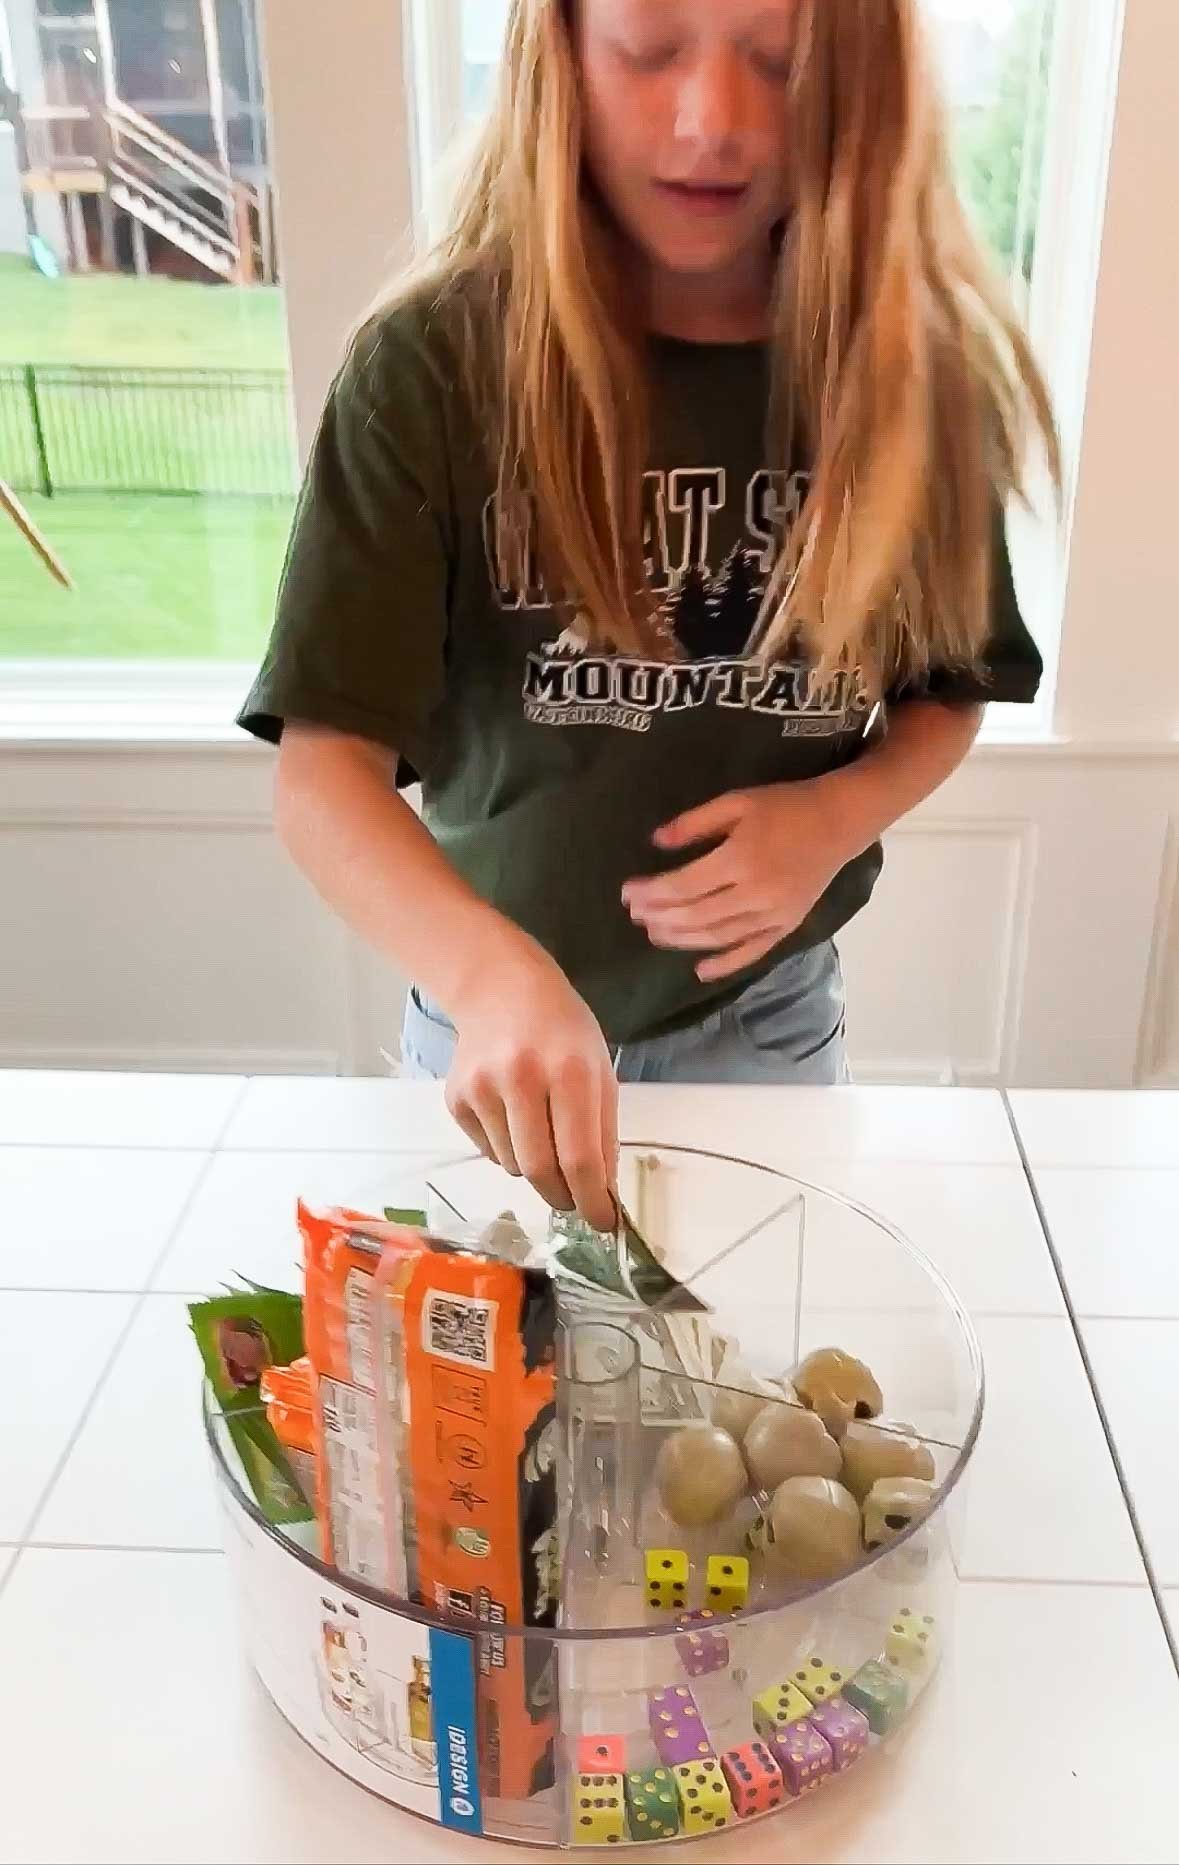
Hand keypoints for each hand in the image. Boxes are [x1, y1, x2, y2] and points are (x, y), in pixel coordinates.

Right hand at [445, 947, 618, 1231]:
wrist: (500, 987)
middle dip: (562, 1196)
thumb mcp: (599, 1069)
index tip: (602, 1222)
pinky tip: (512, 1112)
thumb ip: (603, 1132)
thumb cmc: (562, 1030)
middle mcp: (521, 1079)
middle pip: (539, 1171)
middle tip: (573, 1198)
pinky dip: (506, 1148)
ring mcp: (482, 1089)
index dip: (592, 1200)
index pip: (580, 1158)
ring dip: (533, 1167)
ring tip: (540, 1129)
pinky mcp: (456, 1098)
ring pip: (511, 1166)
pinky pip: (487, 1150)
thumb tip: (604, 1195)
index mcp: (569, 1071)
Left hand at [623, 780, 855, 983]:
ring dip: (682, 940)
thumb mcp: (736, 801)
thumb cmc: (784, 806)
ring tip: (655, 935)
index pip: (683, 885)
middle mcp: (755, 893)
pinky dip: (726, 964)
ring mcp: (773, 914)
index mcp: (740, 859)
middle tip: (636, 915)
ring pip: (718, 937)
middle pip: (695, 915)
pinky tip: (700, 971)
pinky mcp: (787, 926)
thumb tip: (656, 842)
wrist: (838, 822)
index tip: (627, 892)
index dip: (651, 892)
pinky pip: (752, 952)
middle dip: (660, 917)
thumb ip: (695, 823)